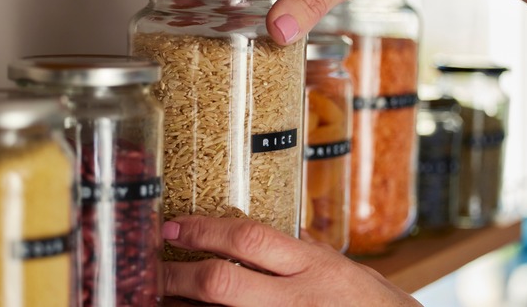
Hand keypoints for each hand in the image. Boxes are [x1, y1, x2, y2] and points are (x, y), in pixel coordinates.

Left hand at [161, 215, 420, 305]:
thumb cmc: (374, 305)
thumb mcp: (344, 267)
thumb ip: (308, 250)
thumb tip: (279, 230)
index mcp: (312, 266)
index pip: (249, 241)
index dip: (205, 231)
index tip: (175, 227)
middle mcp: (296, 299)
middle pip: (222, 283)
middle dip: (179, 276)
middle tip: (152, 267)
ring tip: (158, 296)